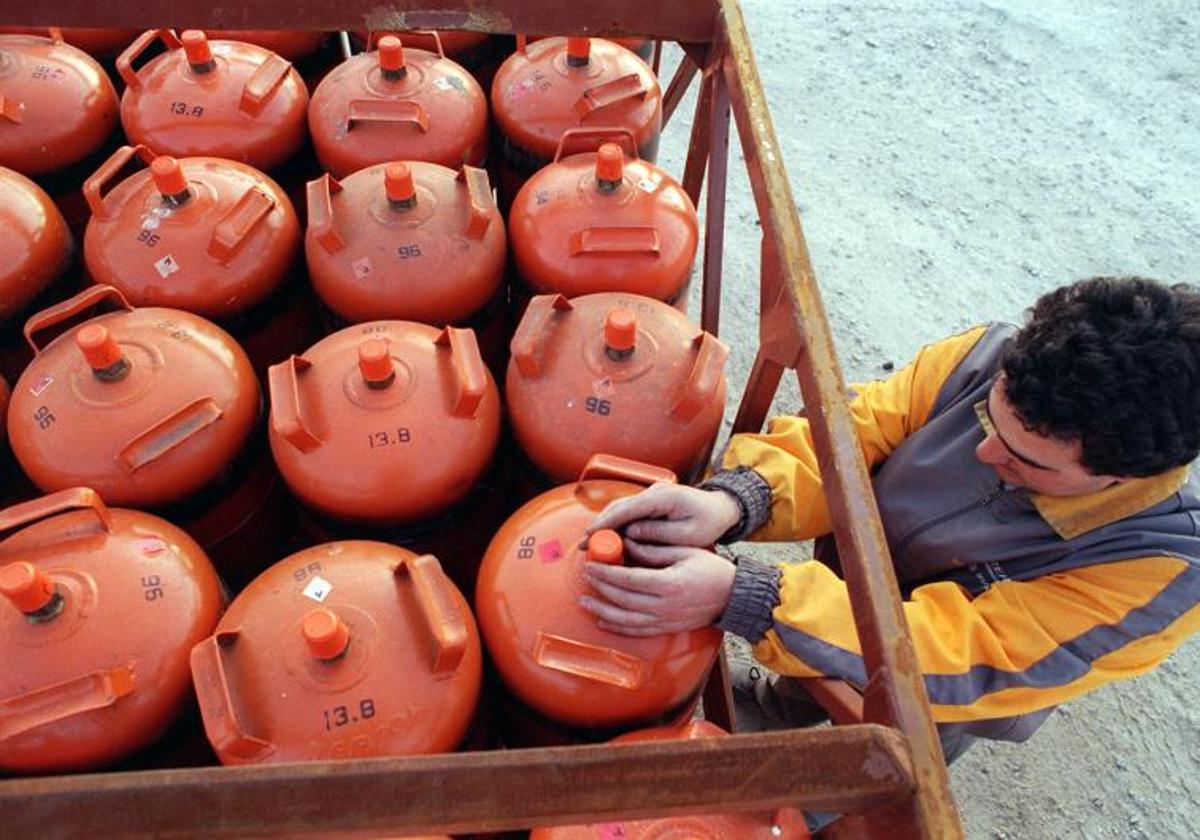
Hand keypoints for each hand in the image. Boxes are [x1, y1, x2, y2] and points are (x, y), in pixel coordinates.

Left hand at [578, 538, 735, 636]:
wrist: (731, 596)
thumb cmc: (710, 570)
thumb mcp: (684, 551)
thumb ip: (654, 550)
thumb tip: (628, 545)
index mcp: (668, 584)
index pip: (627, 579)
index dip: (606, 573)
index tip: (591, 565)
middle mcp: (664, 606)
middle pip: (622, 599)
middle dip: (600, 588)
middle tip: (586, 577)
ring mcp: (664, 620)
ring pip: (625, 619)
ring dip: (602, 611)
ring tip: (585, 602)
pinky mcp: (666, 628)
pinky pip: (637, 631)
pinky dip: (617, 628)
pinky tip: (603, 621)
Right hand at [579, 482, 741, 548]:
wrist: (722, 508)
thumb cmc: (709, 522)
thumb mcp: (688, 534)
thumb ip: (659, 533)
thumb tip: (630, 534)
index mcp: (664, 497)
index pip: (627, 509)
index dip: (605, 523)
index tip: (589, 536)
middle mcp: (654, 491)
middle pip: (618, 506)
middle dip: (600, 526)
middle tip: (584, 546)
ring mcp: (651, 494)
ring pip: (621, 508)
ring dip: (605, 525)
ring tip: (591, 545)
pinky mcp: (651, 501)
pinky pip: (629, 512)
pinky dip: (616, 524)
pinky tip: (608, 539)